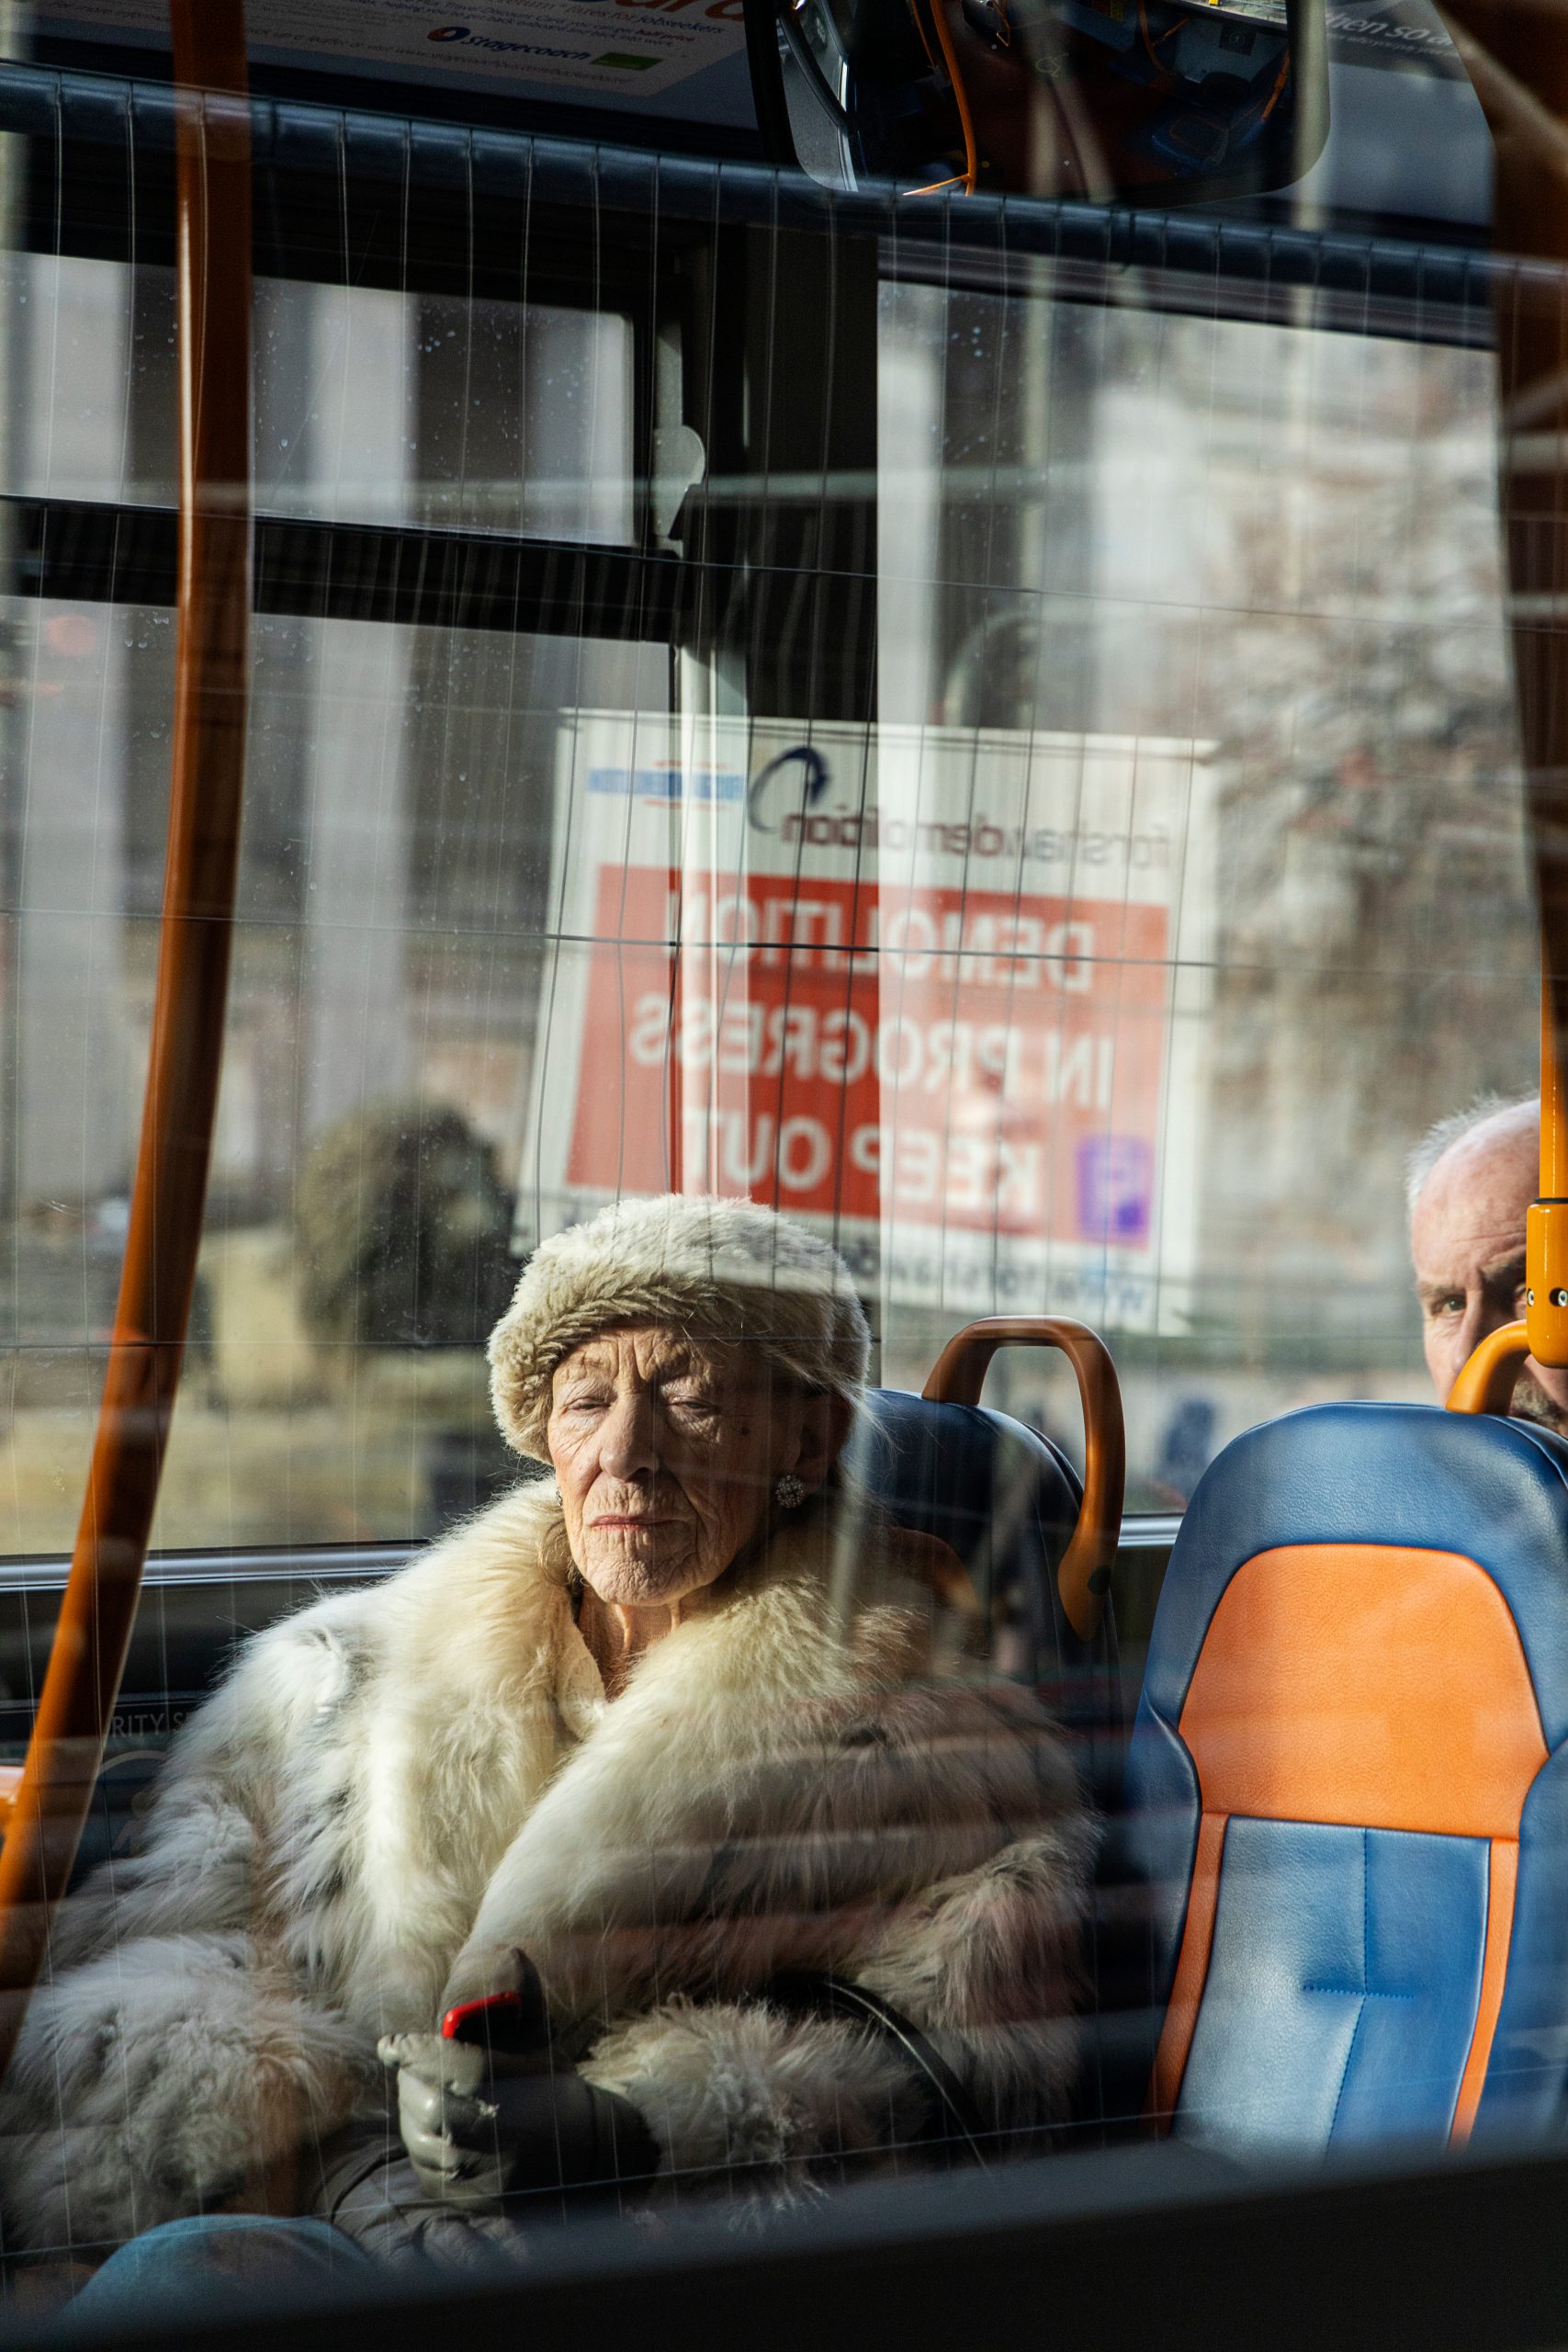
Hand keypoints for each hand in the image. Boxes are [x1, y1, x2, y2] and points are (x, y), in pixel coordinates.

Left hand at [380, 1956, 658, 2211]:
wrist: (584, 2151)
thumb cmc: (552, 2083)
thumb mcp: (543, 2039)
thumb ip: (521, 1998)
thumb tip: (510, 1952)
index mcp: (526, 2096)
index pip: (461, 2071)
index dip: (420, 2053)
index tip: (391, 2043)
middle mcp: (505, 2143)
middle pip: (434, 2110)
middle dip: (411, 2080)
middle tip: (405, 2060)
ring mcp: (487, 2178)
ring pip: (423, 2142)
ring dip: (410, 2109)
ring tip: (418, 2086)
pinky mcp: (471, 2201)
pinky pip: (425, 2168)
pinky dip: (417, 2140)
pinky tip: (428, 2120)